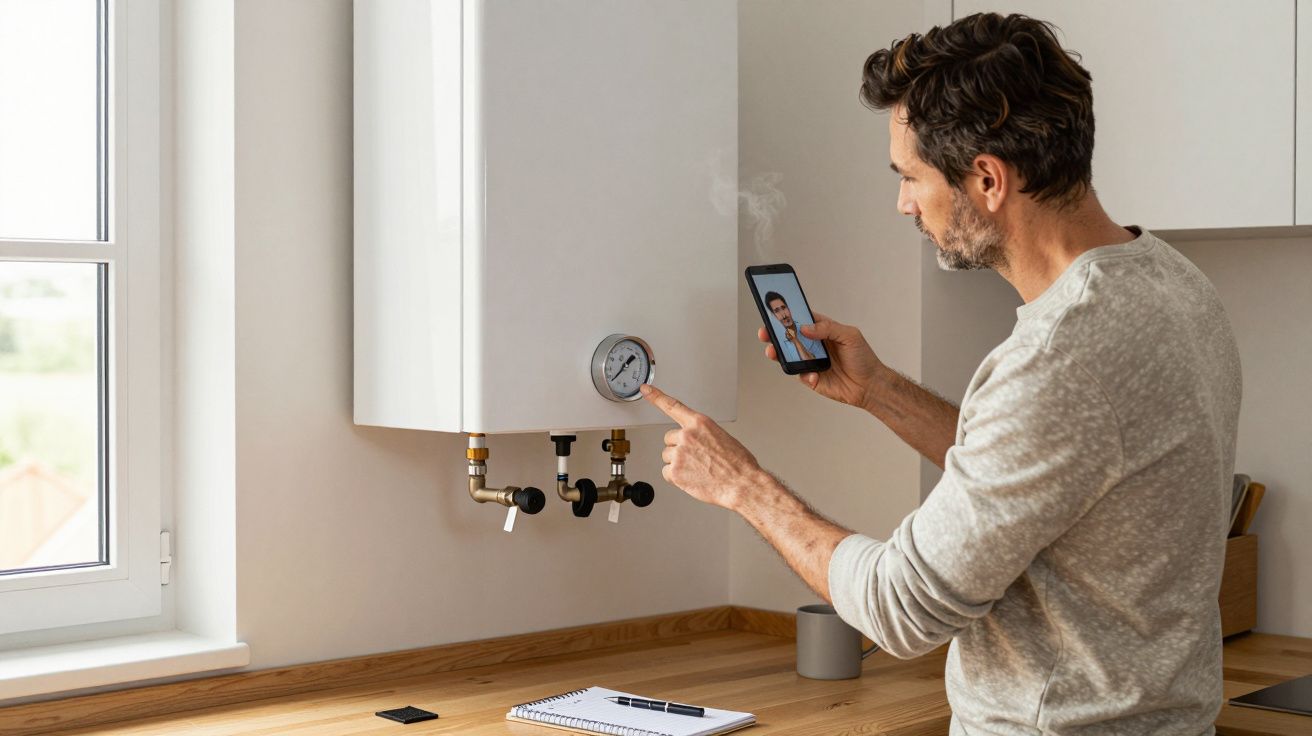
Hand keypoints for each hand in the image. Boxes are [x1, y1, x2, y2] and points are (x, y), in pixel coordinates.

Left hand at [640, 384, 763, 509]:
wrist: (741, 483)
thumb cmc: (738, 463)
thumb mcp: (722, 437)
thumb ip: (703, 434)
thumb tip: (696, 441)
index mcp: (700, 423)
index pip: (673, 406)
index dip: (656, 396)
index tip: (646, 389)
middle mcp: (687, 435)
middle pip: (669, 439)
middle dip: (679, 447)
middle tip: (696, 458)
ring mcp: (679, 453)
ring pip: (668, 456)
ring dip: (678, 463)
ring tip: (698, 469)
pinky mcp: (675, 471)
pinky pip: (666, 472)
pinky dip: (676, 478)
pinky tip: (692, 478)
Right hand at [758, 312, 883, 411]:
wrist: (870, 386)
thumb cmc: (863, 358)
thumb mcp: (850, 336)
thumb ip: (828, 328)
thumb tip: (805, 328)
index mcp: (822, 330)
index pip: (801, 319)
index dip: (787, 315)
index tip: (774, 312)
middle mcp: (814, 345)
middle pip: (789, 337)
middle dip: (774, 334)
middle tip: (765, 332)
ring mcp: (811, 361)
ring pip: (789, 356)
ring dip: (779, 353)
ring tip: (773, 351)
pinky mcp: (811, 378)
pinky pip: (800, 375)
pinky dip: (805, 375)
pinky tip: (815, 375)